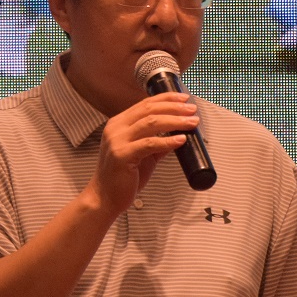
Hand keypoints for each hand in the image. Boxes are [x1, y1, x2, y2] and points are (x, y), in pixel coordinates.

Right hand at [83, 92, 194, 217]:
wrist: (104, 198)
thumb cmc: (122, 177)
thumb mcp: (142, 155)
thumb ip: (157, 144)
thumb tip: (178, 135)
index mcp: (118, 124)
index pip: (145, 104)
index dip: (166, 99)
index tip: (183, 98)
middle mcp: (116, 128)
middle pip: (149, 110)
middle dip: (174, 107)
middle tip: (192, 109)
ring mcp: (117, 141)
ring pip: (150, 122)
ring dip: (175, 121)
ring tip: (191, 122)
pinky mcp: (121, 155)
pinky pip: (149, 144)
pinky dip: (167, 141)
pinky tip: (180, 140)